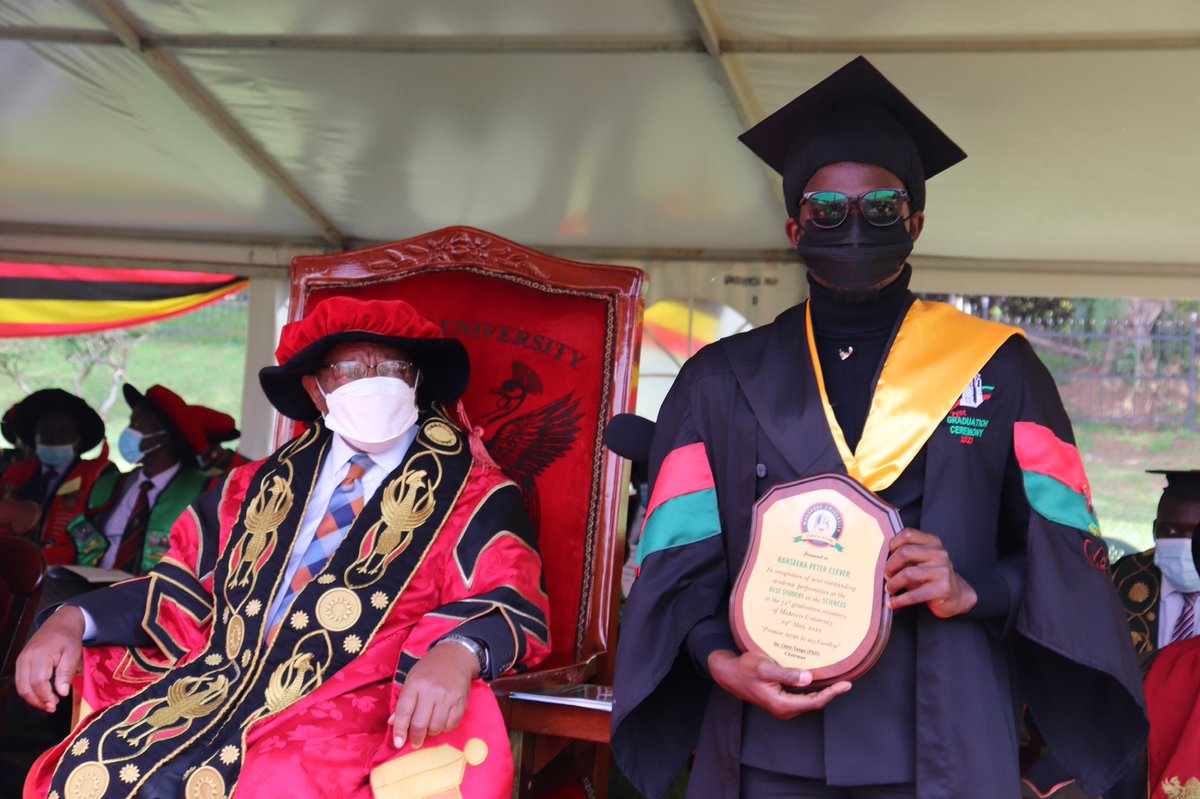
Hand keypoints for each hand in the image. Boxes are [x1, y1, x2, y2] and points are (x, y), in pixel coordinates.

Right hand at [15, 605, 84, 712]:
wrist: (60, 624)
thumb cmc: (67, 638)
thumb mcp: (73, 654)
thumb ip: (66, 673)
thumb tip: (62, 693)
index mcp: (39, 655)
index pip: (37, 682)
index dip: (45, 696)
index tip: (55, 704)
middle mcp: (26, 658)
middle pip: (25, 687)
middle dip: (37, 701)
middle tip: (52, 707)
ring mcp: (21, 660)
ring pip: (20, 686)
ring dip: (33, 698)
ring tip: (49, 703)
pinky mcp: (21, 663)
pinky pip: (21, 681)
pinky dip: (30, 691)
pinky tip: (43, 694)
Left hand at [390, 640, 477, 748]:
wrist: (455, 657)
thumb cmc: (429, 670)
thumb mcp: (411, 680)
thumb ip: (403, 702)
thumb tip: (393, 723)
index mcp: (415, 684)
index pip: (404, 712)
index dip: (400, 730)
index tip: (398, 743)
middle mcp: (431, 691)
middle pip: (420, 724)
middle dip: (416, 738)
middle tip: (415, 742)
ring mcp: (448, 697)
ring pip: (436, 727)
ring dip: (431, 732)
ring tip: (430, 727)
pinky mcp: (461, 702)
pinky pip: (451, 725)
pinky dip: (445, 728)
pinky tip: (442, 721)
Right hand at [706, 649, 850, 719]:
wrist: (728, 673)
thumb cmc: (745, 668)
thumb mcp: (765, 668)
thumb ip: (787, 674)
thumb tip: (808, 678)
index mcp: (782, 705)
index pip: (814, 702)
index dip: (832, 694)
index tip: (846, 684)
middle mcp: (783, 709)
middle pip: (814, 704)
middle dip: (831, 694)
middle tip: (846, 682)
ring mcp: (781, 707)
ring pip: (808, 702)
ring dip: (822, 693)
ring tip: (835, 681)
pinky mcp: (780, 700)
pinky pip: (801, 698)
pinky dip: (812, 691)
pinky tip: (817, 680)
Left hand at [885, 528, 977, 617]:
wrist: (956, 596)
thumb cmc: (933, 576)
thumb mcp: (923, 560)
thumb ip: (907, 555)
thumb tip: (882, 559)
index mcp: (933, 542)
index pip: (908, 534)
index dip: (893, 543)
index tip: (886, 554)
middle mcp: (940, 554)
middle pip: (905, 552)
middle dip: (890, 565)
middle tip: (886, 574)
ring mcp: (943, 571)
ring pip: (908, 573)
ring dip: (893, 583)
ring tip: (888, 588)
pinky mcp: (943, 589)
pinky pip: (914, 594)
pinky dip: (899, 600)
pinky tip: (892, 603)